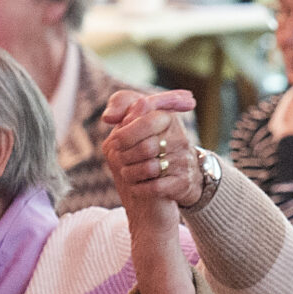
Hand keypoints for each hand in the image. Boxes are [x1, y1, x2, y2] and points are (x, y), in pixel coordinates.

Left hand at [98, 88, 204, 218]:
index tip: (115, 142)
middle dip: (126, 156)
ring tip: (126, 173)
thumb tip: (108, 117)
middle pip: (146, 147)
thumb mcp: (135, 118)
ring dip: (130, 173)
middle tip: (119, 159)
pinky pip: (155, 187)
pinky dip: (139, 188)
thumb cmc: (146, 141)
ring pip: (150, 168)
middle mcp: (180, 138)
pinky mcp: (183, 182)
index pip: (147, 122)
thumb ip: (122, 105)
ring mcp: (184, 161)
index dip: (126, 134)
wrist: (172, 176)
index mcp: (168, 117)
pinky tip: (135, 186)